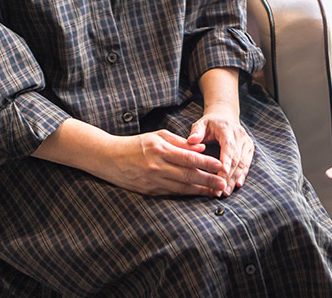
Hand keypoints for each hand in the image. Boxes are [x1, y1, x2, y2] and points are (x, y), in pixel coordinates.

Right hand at [99, 129, 226, 196]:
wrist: (108, 158)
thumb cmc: (136, 144)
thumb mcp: (157, 136)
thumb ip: (180, 143)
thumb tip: (201, 149)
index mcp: (160, 150)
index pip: (188, 158)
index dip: (206, 163)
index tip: (220, 166)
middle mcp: (157, 167)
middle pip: (187, 175)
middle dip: (208, 180)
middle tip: (223, 184)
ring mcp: (152, 181)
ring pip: (181, 187)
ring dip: (200, 190)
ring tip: (215, 192)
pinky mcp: (149, 191)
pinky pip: (172, 193)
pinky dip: (186, 194)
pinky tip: (198, 194)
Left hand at [188, 104, 253, 196]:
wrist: (225, 118)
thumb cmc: (210, 124)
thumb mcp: (201, 124)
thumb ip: (196, 132)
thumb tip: (191, 140)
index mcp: (227, 129)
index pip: (229, 145)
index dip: (226, 159)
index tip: (223, 172)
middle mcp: (240, 135)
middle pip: (236, 157)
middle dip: (228, 175)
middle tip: (219, 190)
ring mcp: (246, 143)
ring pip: (242, 163)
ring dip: (234, 178)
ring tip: (225, 192)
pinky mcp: (249, 149)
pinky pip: (247, 164)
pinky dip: (242, 176)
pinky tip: (236, 185)